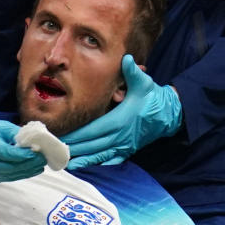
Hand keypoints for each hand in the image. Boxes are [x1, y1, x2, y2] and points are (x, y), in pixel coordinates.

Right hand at [0, 114, 46, 181]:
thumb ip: (16, 134)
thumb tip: (34, 142)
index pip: (6, 153)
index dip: (23, 155)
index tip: (37, 153)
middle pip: (8, 167)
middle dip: (28, 165)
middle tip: (42, 160)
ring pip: (8, 175)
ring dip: (26, 172)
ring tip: (39, 166)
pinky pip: (6, 178)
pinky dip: (19, 175)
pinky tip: (29, 171)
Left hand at [61, 56, 181, 169]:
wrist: (169, 115)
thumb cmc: (153, 98)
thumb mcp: (144, 83)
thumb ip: (132, 72)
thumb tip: (125, 59)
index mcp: (120, 120)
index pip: (94, 130)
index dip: (77, 135)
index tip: (62, 137)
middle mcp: (120, 136)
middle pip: (92, 145)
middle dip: (73, 148)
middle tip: (54, 150)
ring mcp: (124, 146)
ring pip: (98, 155)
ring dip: (81, 158)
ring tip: (63, 161)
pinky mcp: (127, 150)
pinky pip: (109, 160)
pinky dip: (95, 163)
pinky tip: (82, 165)